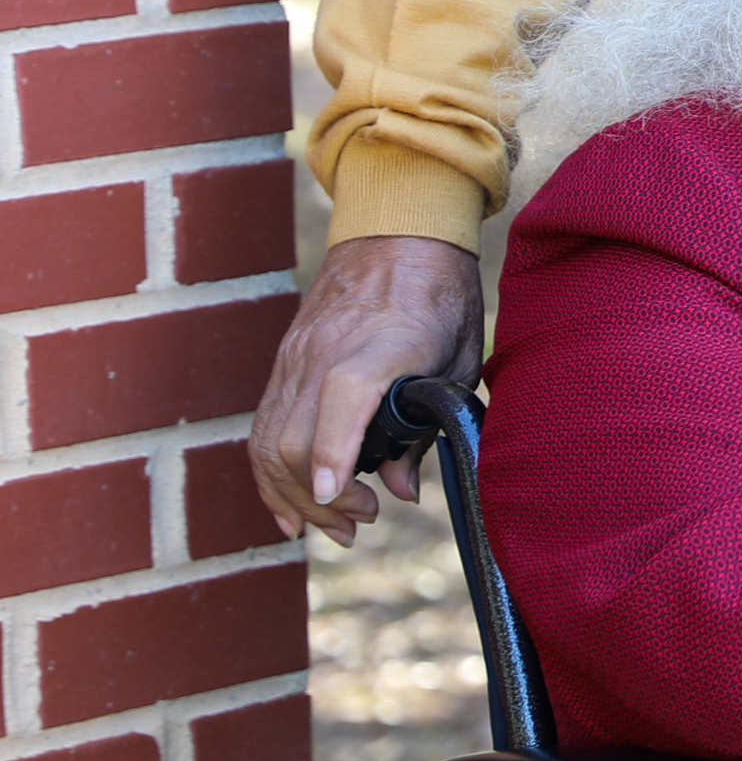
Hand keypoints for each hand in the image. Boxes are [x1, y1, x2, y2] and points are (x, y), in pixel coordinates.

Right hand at [253, 236, 484, 544]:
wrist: (396, 234)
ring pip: (268, 441)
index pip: (343, 396)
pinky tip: (293, 508)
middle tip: (360, 523)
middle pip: (292, 436)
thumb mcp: (459, 357)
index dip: (334, 450)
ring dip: (294, 496)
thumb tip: (401, 490)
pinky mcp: (283, 366)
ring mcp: (295, 359)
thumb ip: (430, 425)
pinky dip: (270, 475)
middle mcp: (325, 353)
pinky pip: (263, 428)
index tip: (339, 495)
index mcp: (382, 344)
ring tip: (333, 526)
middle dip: (320, 497)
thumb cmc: (441, 295)